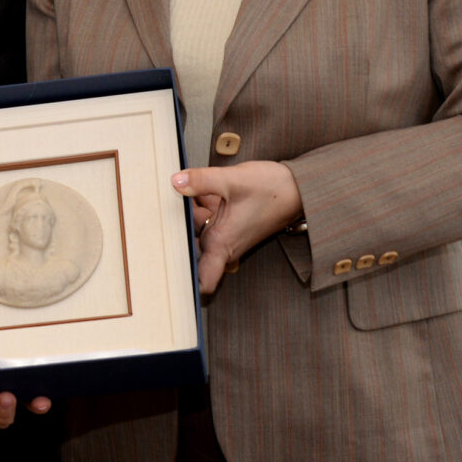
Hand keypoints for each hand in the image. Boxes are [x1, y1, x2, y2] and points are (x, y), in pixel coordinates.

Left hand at [173, 160, 301, 292]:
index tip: (170, 271)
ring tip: (177, 191)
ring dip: (187, 213)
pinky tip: (193, 186)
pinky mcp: (228, 221)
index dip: (186, 281)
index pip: (203, 280)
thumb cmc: (274, 190)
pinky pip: (206, 218)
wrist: (298, 186)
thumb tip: (175, 181)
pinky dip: (199, 205)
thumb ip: (201, 180)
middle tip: (163, 211)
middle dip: (176, 231)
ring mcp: (225, 233)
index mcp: (222, 243)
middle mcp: (223, 243)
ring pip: (196, 229)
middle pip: (189, 247)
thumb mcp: (233, 181)